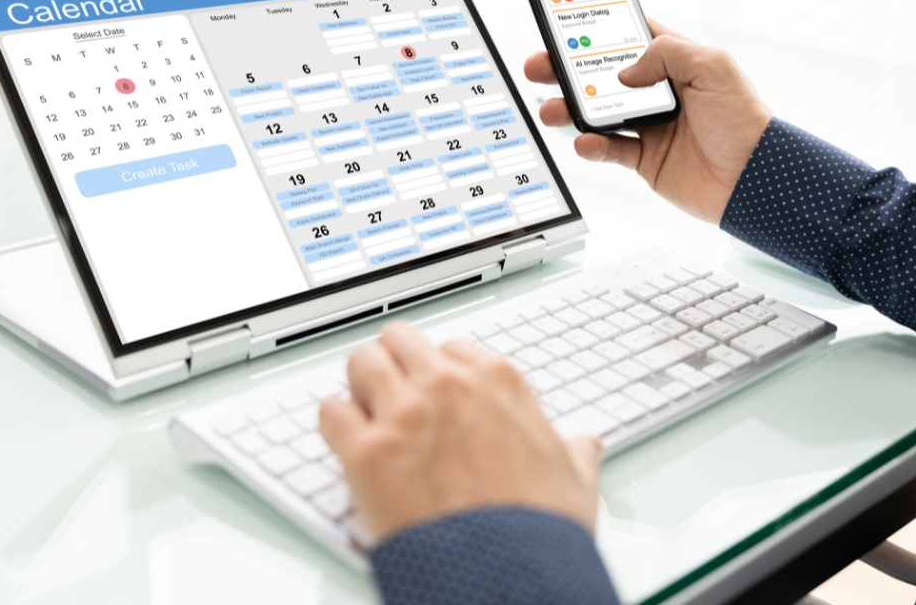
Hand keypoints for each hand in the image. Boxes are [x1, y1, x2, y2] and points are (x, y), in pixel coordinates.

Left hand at [319, 321, 601, 541]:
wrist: (508, 576)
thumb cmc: (539, 531)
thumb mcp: (573, 482)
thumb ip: (574, 454)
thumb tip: (585, 446)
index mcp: (498, 382)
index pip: (453, 347)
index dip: (441, 373)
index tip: (438, 393)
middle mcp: (448, 385)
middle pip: (401, 340)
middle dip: (395, 364)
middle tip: (395, 394)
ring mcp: (405, 413)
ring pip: (361, 362)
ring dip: (361, 385)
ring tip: (366, 412)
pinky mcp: (367, 450)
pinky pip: (330, 411)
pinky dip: (335, 424)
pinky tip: (347, 442)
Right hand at [526, 20, 770, 223]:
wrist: (754, 180)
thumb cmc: (744, 121)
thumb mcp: (712, 66)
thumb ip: (666, 54)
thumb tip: (624, 72)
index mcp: (675, 63)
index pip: (629, 38)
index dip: (598, 32)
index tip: (567, 27)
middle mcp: (659, 92)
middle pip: (602, 76)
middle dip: (567, 71)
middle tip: (540, 67)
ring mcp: (650, 126)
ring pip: (597, 113)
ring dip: (570, 109)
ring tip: (552, 109)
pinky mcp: (645, 159)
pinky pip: (609, 149)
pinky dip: (592, 146)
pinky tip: (585, 141)